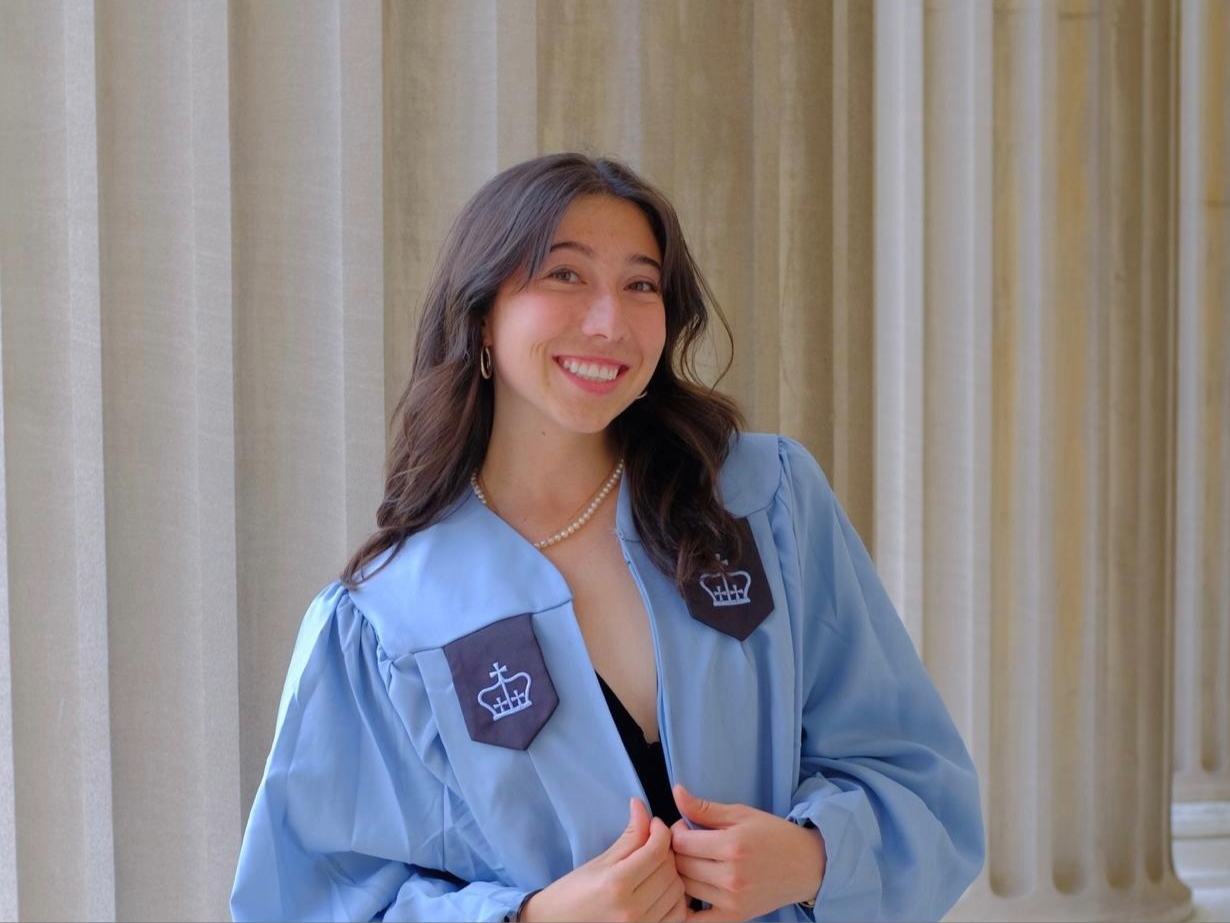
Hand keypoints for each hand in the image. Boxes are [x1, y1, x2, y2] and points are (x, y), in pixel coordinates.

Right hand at [520, 797, 686, 922]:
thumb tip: (641, 806)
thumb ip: (629, 836)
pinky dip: (675, 897)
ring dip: (672, 873)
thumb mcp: (599, 862)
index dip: (660, 830)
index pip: (657, 850)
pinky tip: (661, 888)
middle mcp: (632, 909)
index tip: (654, 824)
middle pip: (670, 869)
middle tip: (654, 844)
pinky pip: (678, 913)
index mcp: (616, 884)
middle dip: (666, 850)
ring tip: (656, 867)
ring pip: (678, 890)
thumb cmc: (572, 894)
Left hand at [670, 784, 825, 921]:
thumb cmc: (775, 835)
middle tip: (685, 844)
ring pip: (685, 888)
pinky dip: (687, 907)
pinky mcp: (735, 916)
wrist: (808, 866)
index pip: (681, 842)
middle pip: (681, 865)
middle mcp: (731, 875)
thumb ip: (705, 808)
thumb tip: (677, 793)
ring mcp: (733, 900)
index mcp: (732, 846)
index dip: (675, 831)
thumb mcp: (741, 814)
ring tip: (691, 862)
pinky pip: (697, 918)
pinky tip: (690, 891)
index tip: (683, 827)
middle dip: (676, 852)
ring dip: (681, 875)